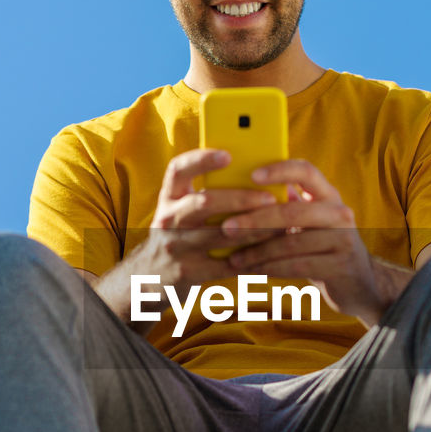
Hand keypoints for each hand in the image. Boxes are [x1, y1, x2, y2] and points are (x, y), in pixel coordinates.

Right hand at [138, 148, 279, 298]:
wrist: (151, 276)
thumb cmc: (181, 233)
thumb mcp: (182, 209)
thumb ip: (208, 193)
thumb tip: (257, 176)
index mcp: (170, 196)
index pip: (178, 169)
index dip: (202, 159)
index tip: (228, 155)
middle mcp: (168, 218)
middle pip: (204, 203)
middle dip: (241, 199)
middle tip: (270, 198)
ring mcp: (176, 246)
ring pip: (220, 235)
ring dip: (254, 229)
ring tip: (280, 226)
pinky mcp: (187, 272)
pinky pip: (225, 265)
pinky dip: (250, 258)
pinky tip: (270, 253)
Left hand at [219, 158, 384, 322]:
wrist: (357, 281)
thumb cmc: (319, 245)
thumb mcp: (307, 221)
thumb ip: (284, 204)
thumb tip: (237, 189)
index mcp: (327, 194)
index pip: (306, 171)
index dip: (279, 170)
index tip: (252, 175)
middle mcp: (339, 212)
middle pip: (293, 211)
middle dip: (255, 220)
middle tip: (226, 228)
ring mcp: (343, 239)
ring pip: (292, 243)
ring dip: (258, 252)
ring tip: (234, 259)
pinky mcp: (340, 266)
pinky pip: (298, 266)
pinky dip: (271, 269)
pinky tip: (252, 272)